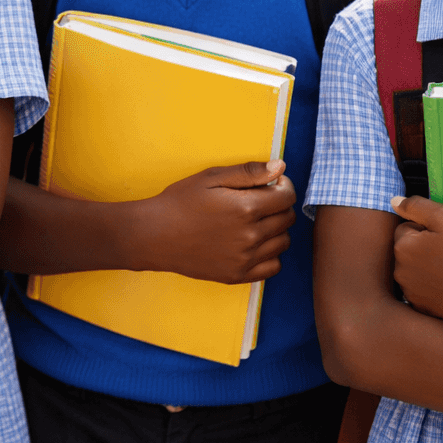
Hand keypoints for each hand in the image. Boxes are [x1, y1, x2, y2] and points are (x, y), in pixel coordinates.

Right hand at [132, 160, 294, 283]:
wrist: (154, 235)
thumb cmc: (180, 201)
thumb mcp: (212, 177)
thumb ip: (249, 172)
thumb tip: (281, 167)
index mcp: (246, 208)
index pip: (288, 197)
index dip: (284, 186)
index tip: (272, 184)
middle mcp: (250, 236)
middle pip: (287, 219)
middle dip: (280, 205)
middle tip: (261, 200)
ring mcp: (245, 259)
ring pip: (283, 242)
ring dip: (276, 229)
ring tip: (256, 221)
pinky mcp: (238, 275)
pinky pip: (273, 266)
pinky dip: (270, 254)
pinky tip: (254, 243)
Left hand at [391, 195, 442, 321]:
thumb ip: (415, 206)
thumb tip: (393, 201)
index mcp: (402, 247)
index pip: (405, 229)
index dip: (426, 230)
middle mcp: (400, 272)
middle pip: (407, 252)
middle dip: (422, 249)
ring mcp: (411, 293)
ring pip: (414, 273)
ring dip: (426, 269)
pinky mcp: (423, 308)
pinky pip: (422, 292)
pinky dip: (432, 288)